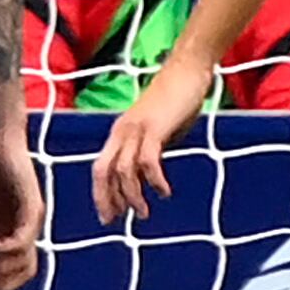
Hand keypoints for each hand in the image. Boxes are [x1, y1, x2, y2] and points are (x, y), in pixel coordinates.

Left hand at [92, 52, 210, 221]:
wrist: (188, 70)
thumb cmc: (176, 99)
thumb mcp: (159, 130)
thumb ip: (151, 149)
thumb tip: (148, 175)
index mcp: (120, 131)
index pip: (101, 167)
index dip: (102, 193)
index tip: (110, 215)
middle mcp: (123, 130)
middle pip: (103, 169)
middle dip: (107, 198)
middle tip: (117, 220)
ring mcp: (137, 128)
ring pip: (123, 170)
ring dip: (132, 196)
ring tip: (145, 212)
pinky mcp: (154, 127)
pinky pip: (147, 161)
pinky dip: (154, 180)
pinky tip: (164, 191)